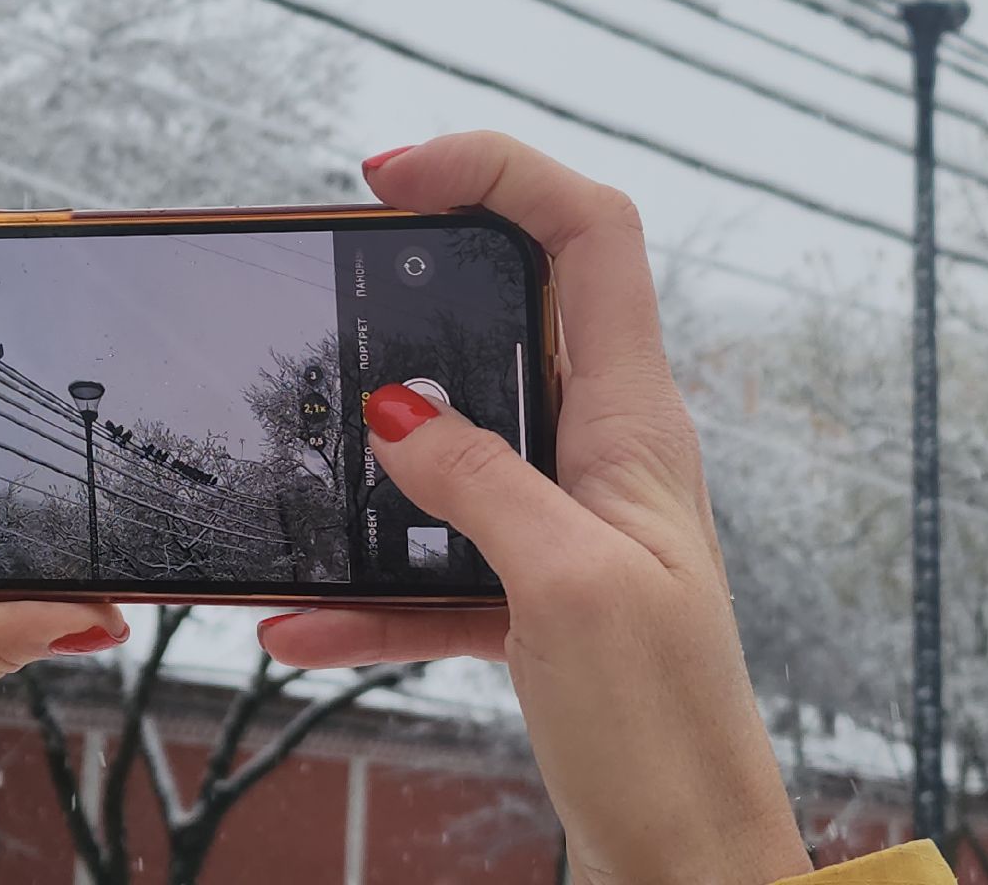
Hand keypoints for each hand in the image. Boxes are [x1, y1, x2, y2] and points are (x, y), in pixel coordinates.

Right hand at [257, 135, 809, 883]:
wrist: (686, 858)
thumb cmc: (666, 729)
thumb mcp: (566, 585)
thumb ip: (480, 483)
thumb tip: (396, 409)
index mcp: (635, 420)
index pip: (590, 233)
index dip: (498, 172)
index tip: (391, 176)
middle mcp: (605, 451)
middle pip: (515, 312)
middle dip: (419, 285)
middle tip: (332, 283)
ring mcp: (565, 520)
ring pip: (457, 443)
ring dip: (374, 455)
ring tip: (301, 460)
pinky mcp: (531, 593)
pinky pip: (433, 562)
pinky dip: (369, 588)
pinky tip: (301, 624)